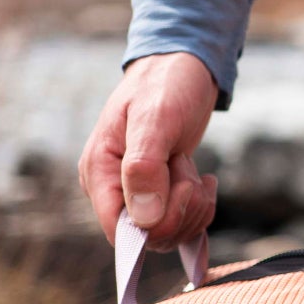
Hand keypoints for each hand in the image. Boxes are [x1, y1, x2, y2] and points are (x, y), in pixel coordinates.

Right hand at [78, 53, 219, 247]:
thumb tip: (144, 219)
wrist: (182, 67)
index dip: (154, 226)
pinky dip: (200, 207)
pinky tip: (204, 181)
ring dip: (193, 206)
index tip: (181, 189)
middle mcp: (114, 189)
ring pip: (170, 232)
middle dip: (181, 210)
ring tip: (193, 169)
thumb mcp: (155, 118)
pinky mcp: (160, 194)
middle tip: (189, 171)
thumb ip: (145, 167)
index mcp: (99, 172)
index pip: (119, 231)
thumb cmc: (164, 85)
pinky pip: (183, 222)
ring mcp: (137, 193)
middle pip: (149, 236)